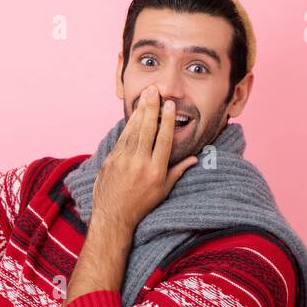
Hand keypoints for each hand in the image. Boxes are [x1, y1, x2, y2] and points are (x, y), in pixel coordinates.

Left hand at [91, 84, 197, 227]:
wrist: (113, 216)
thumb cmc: (141, 205)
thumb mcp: (163, 190)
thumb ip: (178, 171)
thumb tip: (195, 159)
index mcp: (156, 170)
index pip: (164, 139)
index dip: (167, 120)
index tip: (170, 105)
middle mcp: (140, 163)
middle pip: (147, 130)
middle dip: (152, 108)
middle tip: (155, 90)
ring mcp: (123, 160)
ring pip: (134, 131)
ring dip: (140, 112)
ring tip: (146, 96)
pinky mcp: (111, 160)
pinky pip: (122, 138)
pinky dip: (129, 124)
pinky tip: (134, 114)